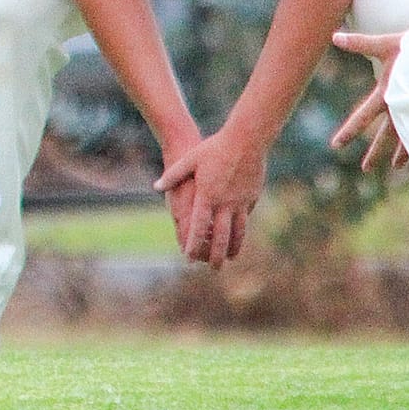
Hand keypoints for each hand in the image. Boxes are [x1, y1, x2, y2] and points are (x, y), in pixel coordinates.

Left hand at [155, 127, 263, 267]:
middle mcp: (225, 203)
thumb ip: (173, 175)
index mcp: (207, 196)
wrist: (246, 140)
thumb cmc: (215, 148)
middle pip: (222, 236)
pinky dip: (242, 229)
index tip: (189, 257)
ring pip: (239, 231)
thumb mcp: (190, 159)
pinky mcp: (252, 197)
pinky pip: (246, 217)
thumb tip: (156, 186)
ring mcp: (241, 201)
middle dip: (218, 255)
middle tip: (215, 269)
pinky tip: (240, 235)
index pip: (199, 226)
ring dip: (235, 247)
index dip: (194, 244)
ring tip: (231, 258)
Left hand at [330, 28, 408, 173]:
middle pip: (385, 136)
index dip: (349, 132)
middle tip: (365, 169)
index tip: (336, 145)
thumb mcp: (384, 44)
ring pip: (408, 139)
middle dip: (375, 153)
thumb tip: (334, 36)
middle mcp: (401, 107)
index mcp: (386, 95)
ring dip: (401, 153)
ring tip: (396, 167)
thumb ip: (359, 43)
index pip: (362, 118)